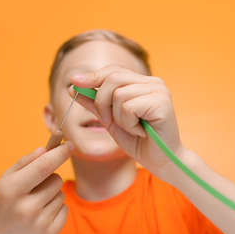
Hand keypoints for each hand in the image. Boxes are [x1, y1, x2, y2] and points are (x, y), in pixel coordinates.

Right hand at [0, 142, 73, 233]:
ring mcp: (39, 224)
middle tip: (34, 187)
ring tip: (34, 203)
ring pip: (61, 193)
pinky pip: (65, 208)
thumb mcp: (6, 178)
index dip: (58, 154)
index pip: (43, 167)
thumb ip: (26, 161)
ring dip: (52, 193)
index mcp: (11, 191)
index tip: (69, 145)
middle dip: (50, 178)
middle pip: (56, 180)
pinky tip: (40, 214)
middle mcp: (26, 209)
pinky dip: (56, 207)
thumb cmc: (3, 201)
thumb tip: (47, 150)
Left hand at [68, 65, 185, 171]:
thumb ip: (94, 103)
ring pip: (118, 94)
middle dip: (103, 103)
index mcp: (144, 83)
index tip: (73, 82)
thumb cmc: (139, 142)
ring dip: (118, 118)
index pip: (113, 71)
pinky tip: (142, 131)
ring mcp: (159, 91)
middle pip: (112, 78)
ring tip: (134, 128)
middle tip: (113, 123)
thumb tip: (73, 86)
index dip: (93, 76)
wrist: (161, 163)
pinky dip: (128, 124)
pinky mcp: (162, 102)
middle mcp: (154, 82)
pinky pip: (128, 107)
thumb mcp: (111, 120)